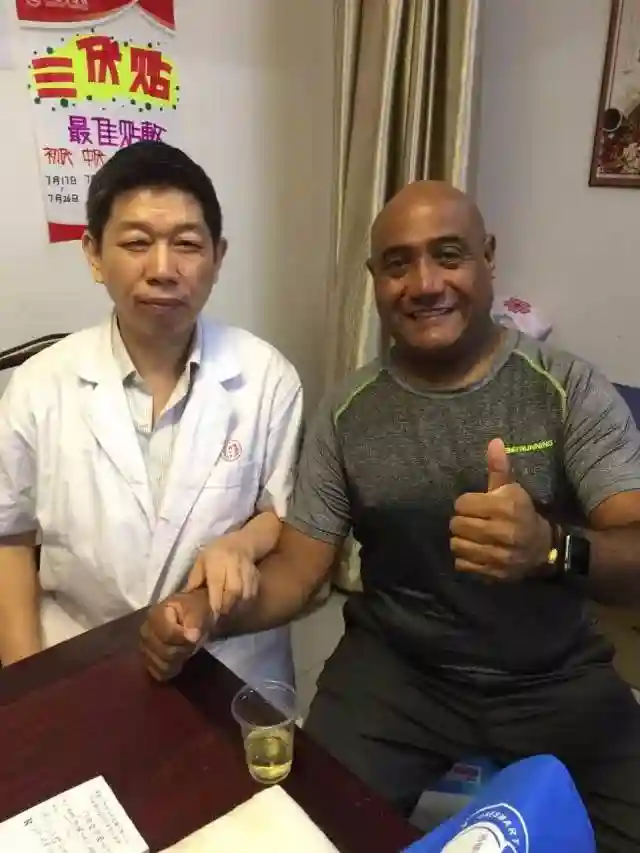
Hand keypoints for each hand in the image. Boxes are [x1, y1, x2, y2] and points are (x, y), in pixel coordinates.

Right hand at [140, 589, 211, 681]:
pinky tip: (178, 660)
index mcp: (155, 615)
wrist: (189, 616)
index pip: (168, 635)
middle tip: (192, 642)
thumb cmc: (193, 611)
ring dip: (179, 660)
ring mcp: (144, 648)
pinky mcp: (147, 662)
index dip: (185, 639)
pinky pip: (160, 673)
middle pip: (166, 652)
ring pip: (163, 665)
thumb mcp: (197, 611)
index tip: (196, 635)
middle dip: (184, 649)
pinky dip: (172, 669)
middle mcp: (145, 632)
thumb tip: (191, 639)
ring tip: (185, 649)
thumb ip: (193, 624)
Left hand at [183, 532, 258, 619]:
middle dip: (227, 607)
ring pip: (246, 593)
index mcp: (217, 561)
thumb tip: (184, 597)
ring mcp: (247, 569)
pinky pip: (254, 592)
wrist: (241, 542)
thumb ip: (194, 579)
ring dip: (238, 606)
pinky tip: (240, 605)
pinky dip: (247, 601)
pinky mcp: (256, 574)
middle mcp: (233, 564)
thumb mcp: (201, 560)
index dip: (215, 602)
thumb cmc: (216, 552)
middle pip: (234, 591)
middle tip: (221, 616)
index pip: (217, 584)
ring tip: (231, 612)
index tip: (212, 616)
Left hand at [449, 438, 551, 581]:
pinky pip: (463, 565)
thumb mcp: (512, 489)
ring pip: (457, 545)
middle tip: (470, 522)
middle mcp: (502, 532)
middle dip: (460, 522)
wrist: (543, 548)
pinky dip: (464, 559)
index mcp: (505, 508)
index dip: (465, 503)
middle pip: (457, 525)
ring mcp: (498, 555)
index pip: (462, 503)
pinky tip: (474, 552)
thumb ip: (498, 468)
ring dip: (460, 540)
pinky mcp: (494, 572)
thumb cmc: (522, 513)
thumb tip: (494, 442)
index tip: (473, 506)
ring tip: (470, 537)